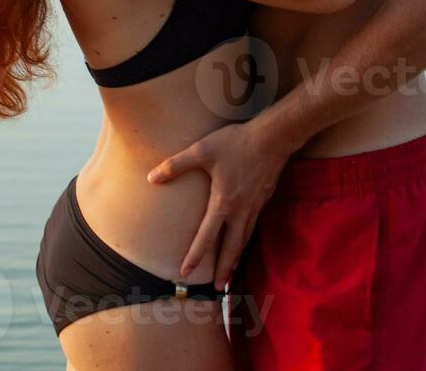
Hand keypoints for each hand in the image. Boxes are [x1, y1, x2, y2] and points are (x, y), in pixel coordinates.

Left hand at [148, 119, 293, 290]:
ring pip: (245, 240)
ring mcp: (255, 207)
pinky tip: (244, 240)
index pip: (207, 237)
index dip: (195, 256)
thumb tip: (151, 178)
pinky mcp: (264, 200)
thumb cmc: (237, 143)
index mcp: (224, 203)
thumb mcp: (202, 150)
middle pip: (231, 248)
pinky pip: (253, 227)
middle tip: (219, 289)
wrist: (274, 136)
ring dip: (237, 259)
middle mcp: (241, 211)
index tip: (185, 273)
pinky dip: (247, 241)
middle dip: (224, 270)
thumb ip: (176, 165)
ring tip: (232, 272)